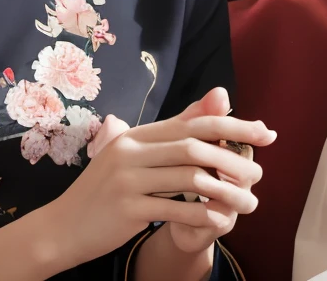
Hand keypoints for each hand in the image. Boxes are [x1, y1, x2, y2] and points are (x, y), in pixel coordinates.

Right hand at [44, 87, 275, 268]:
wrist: (61, 228)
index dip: (233, 126)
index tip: (265, 133)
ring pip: (190, 178)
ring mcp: (126, 180)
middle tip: (260, 174)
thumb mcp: (134, 157)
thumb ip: (173, 131)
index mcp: (135, 135)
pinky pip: (174, 208)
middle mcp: (130, 152)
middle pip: (194, 147)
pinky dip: (202, 214)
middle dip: (234, 158)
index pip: (192, 123)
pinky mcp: (126, 210)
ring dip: (226, 191)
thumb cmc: (105, 192)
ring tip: (249, 203)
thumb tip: (217, 98)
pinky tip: (222, 221)